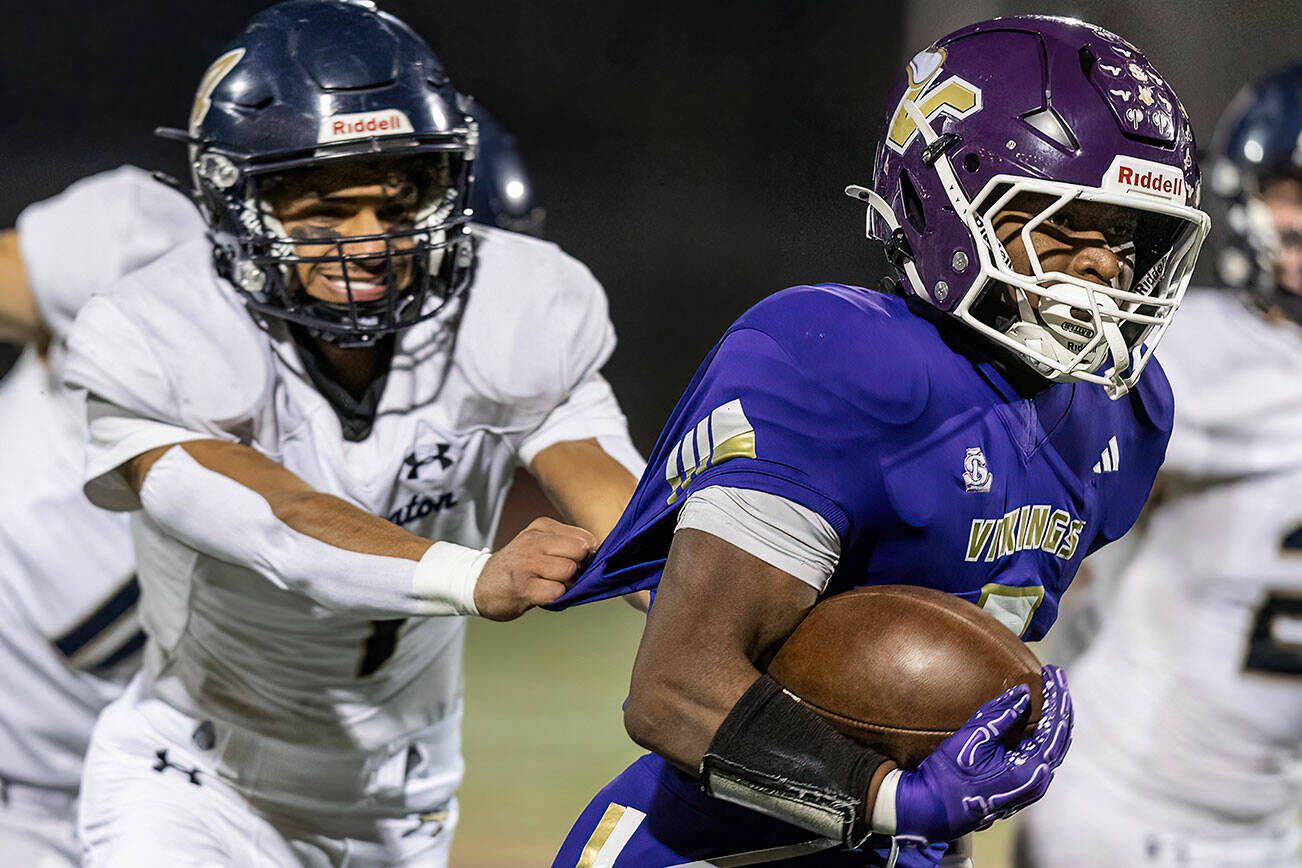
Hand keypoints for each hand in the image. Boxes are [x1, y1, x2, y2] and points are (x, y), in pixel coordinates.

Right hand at [473, 517, 595, 620]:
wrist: (479, 585)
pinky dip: (556, 598)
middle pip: (580, 551)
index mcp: (541, 527)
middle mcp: (533, 541)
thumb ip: (566, 545)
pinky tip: (541, 595)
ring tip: (549, 585)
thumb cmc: (518, 567)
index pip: (585, 538)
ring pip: (569, 570)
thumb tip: (597, 555)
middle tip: (561, 577)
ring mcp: (526, 563)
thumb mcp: (538, 545)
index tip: (573, 564)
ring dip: (566, 584)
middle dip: (578, 568)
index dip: (586, 556)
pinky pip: (557, 592)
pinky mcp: (523, 587)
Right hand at [893, 665, 1072, 843]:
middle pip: (1060, 736)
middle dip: (1060, 704)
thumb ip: (1001, 715)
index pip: (1055, 726)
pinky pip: (1041, 755)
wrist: (934, 807)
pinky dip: (1044, 733)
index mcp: (1031, 769)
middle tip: (1055, 677)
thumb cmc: (950, 774)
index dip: (1057, 695)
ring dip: (1053, 719)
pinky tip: (1039, 718)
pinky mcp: (1022, 787)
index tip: (1053, 672)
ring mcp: (1031, 787)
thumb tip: (1024, 694)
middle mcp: (1038, 781)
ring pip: (1053, 746)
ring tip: (1051, 693)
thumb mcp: (974, 737)